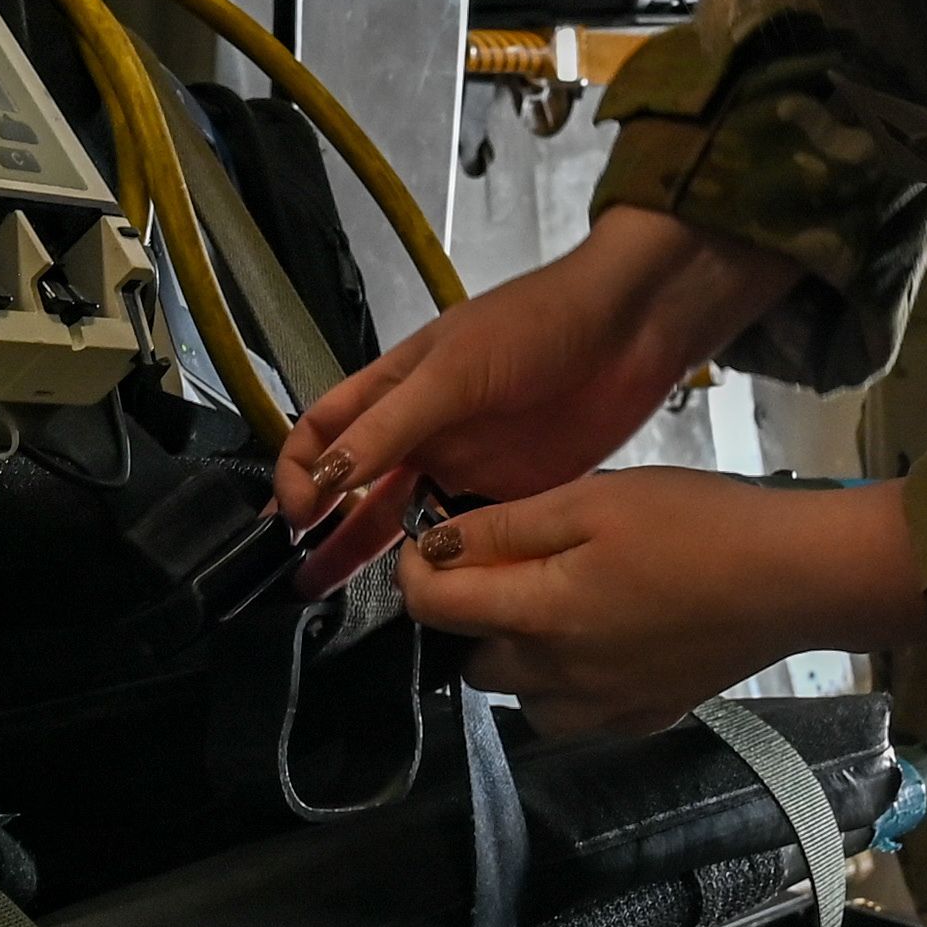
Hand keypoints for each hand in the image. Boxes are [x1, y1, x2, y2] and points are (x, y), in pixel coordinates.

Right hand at [274, 210, 800, 583]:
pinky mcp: (512, 495)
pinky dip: (444, 566)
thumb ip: (388, 426)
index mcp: (395, 390)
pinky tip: (430, 597)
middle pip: (355, 490)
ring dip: (374, 557)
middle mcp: (422, 433)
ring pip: (406, 520)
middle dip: (324, 532)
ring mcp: (466, 466)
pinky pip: (465, 538)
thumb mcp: (451, 371)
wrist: (631, 328)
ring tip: (341, 600)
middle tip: (301, 583)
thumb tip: (325, 479)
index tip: (295, 517)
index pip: (321, 433)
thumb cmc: (534, 325)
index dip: (298, 473)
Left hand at [401, 470, 924, 736]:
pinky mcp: (647, 718)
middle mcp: (561, 679)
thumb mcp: (592, 501)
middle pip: (472, 664)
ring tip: (560, 607)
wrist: (795, 579)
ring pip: (523, 700)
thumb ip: (506, 528)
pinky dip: (573, 685)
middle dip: (473, 619)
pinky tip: (608, 638)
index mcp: (540, 617)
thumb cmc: (696, 524)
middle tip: (511, 567)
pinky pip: (580, 715)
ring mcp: (605, 709)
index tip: (436, 538)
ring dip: (520, 660)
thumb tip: (435, 545)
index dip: (417, 568)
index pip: (432, 607)